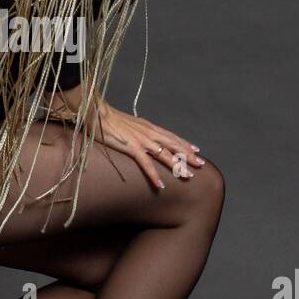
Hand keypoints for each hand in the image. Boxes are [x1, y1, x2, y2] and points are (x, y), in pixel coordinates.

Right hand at [87, 99, 204, 190]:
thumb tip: (143, 136)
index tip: (196, 150)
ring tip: (187, 176)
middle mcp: (149, 133)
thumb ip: (138, 131)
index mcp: (149, 127)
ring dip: (177, 165)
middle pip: (173, 145)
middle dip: (188, 155)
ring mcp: (142, 140)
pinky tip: (161, 184)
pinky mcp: (132, 147)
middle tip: (200, 164)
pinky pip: (146, 164)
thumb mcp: (129, 124)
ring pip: (165, 154)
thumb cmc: (110, 119)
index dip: (184, 143)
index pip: (171, 136)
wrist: (98, 113)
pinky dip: (154, 175)